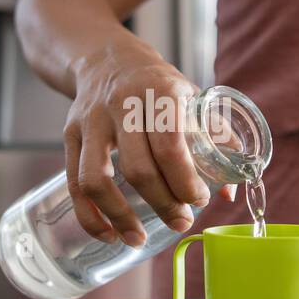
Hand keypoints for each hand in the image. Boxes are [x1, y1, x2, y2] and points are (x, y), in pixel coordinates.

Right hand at [64, 41, 230, 246]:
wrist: (106, 58)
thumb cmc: (158, 85)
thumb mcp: (192, 97)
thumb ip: (216, 139)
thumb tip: (228, 191)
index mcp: (159, 92)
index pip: (171, 145)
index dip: (186, 181)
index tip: (199, 200)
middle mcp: (121, 105)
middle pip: (138, 168)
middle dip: (163, 204)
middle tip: (180, 222)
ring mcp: (90, 121)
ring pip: (97, 180)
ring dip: (120, 216)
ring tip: (139, 239)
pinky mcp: (69, 135)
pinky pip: (74, 184)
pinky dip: (89, 216)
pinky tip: (108, 234)